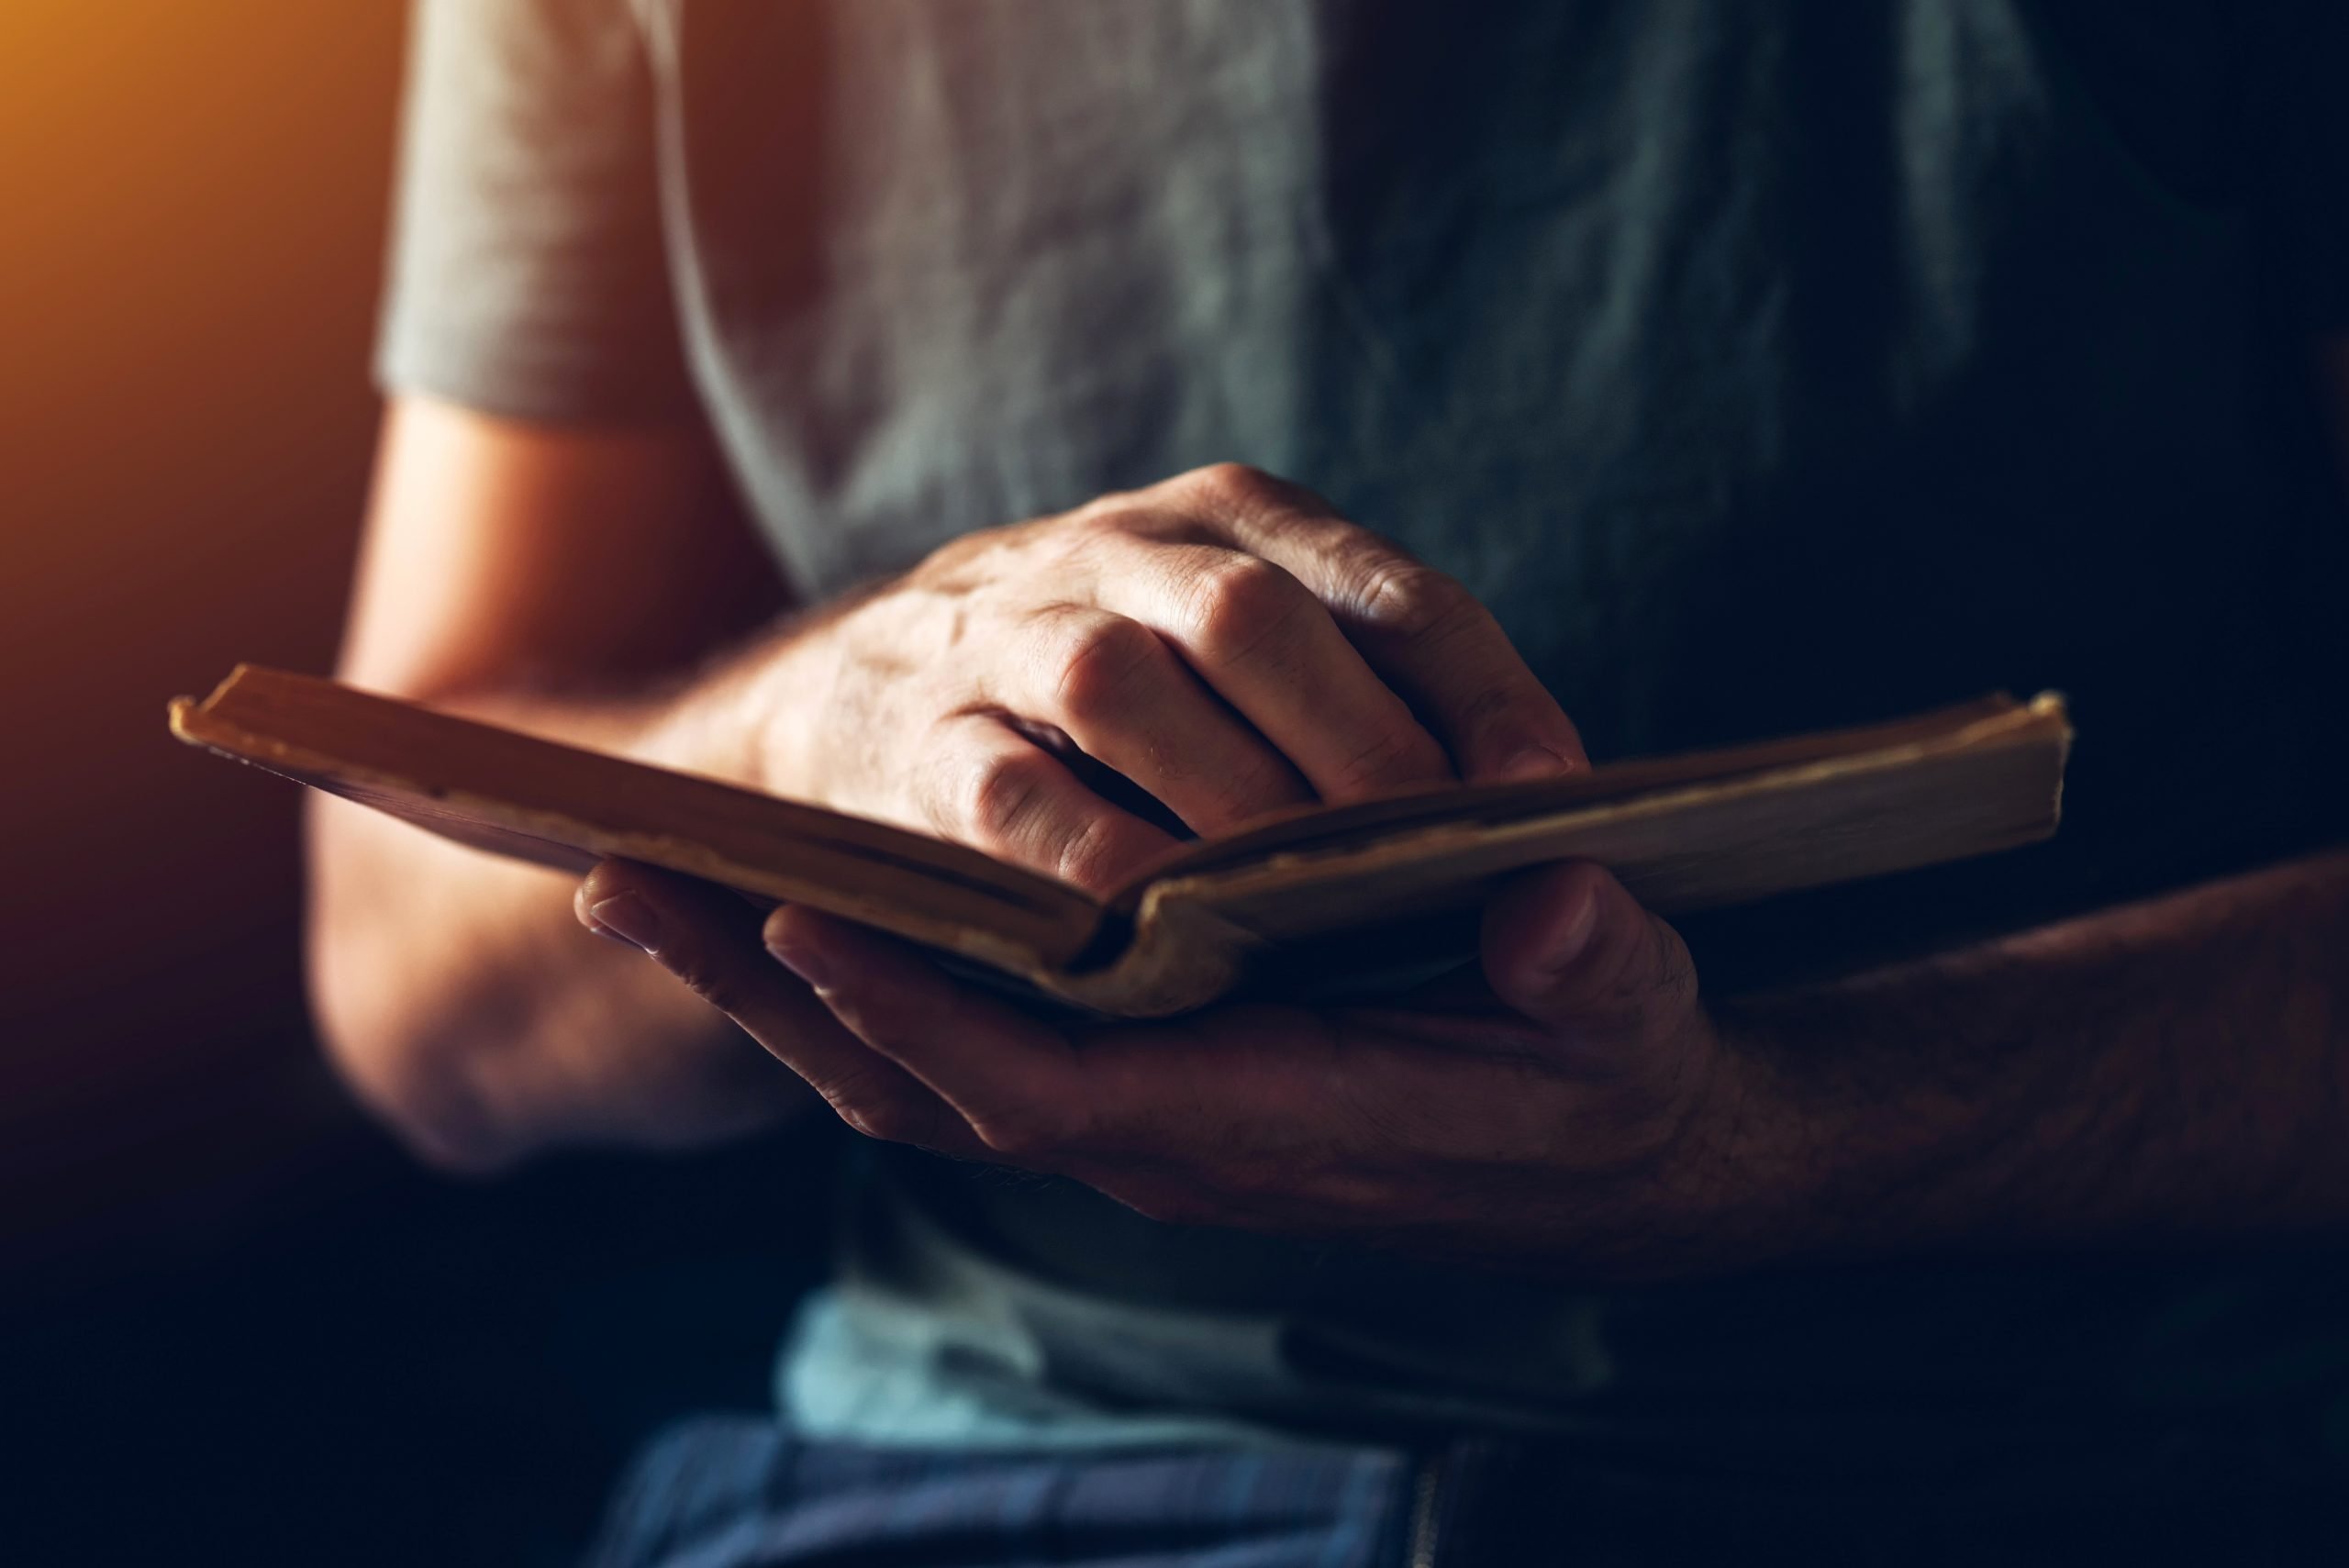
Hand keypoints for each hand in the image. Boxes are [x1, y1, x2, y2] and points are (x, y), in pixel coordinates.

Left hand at [577, 854, 1806, 1279]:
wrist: (1601, 1150)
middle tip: (624, 883)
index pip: (1053, 1090)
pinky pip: (960, 1044)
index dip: (926, 1015)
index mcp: (1262, 1122)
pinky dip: (858, 988)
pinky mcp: (1138, 1074)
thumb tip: (1551, 915)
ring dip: (778, 987)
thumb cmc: (1604, 1074)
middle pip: (927, 1083)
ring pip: (918, 1070)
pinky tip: (782, 910)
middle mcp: (1166, 1133)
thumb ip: (1590, 973)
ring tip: (648, 884)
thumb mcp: (1626, 1019)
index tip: (801, 919)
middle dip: (775, 994)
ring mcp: (1137, 1110)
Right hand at [746, 463, 1584, 892]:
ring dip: (1223, 797)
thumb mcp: (1242, 634)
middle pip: (1248, 617)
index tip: (1554, 786)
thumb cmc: (1120, 684)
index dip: (1478, 686)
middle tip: (1432, 858)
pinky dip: (1090, 863)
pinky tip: (1163, 938)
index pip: (1384, 588)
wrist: (860, 683)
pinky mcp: (916, 740)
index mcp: (1234, 514)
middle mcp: (1118, 549)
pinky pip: (1006, 798)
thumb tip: (1539, 804)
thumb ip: (1376, 691)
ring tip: (1309, 901)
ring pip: (1118, 684)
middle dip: (1356, 744)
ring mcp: (1004, 634)